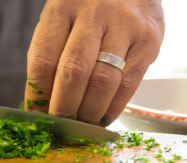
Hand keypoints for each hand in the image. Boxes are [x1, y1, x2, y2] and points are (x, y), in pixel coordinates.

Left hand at [25, 0, 163, 124]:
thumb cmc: (90, 7)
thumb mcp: (64, 17)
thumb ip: (53, 52)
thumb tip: (42, 102)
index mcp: (62, 7)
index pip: (44, 59)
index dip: (38, 95)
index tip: (37, 115)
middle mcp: (94, 14)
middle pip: (74, 72)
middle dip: (63, 108)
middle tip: (59, 127)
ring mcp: (125, 26)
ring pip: (103, 81)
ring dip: (89, 112)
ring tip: (81, 127)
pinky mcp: (149, 40)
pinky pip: (129, 83)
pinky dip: (114, 107)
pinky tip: (103, 118)